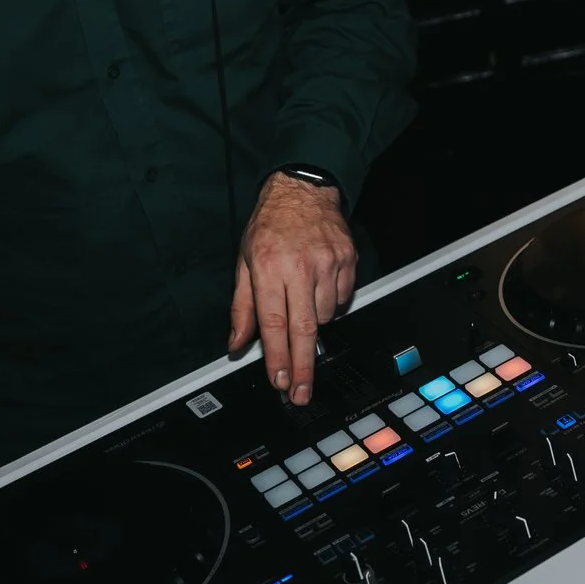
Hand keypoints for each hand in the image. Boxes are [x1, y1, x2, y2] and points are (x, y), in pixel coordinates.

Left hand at [227, 172, 356, 404]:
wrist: (304, 190)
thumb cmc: (270, 225)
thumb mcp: (245, 262)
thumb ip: (242, 307)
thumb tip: (237, 343)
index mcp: (269, 267)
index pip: (273, 323)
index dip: (277, 357)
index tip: (279, 381)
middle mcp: (300, 266)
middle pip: (304, 329)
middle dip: (302, 367)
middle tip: (300, 393)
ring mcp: (327, 263)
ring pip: (324, 316)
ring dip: (313, 322)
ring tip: (302, 300)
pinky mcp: (348, 261)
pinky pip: (341, 299)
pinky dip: (330, 303)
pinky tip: (318, 287)